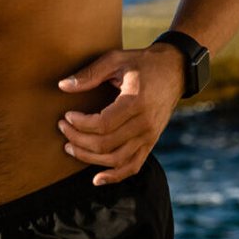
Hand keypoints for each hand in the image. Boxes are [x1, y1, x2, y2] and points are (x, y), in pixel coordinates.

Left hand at [55, 44, 181, 183]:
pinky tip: (96, 179)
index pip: (102, 125)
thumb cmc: (143, 63)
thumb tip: (63, 86)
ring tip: (70, 147)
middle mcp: (145, 124)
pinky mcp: (151, 143)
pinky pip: (132, 166)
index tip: (66, 116)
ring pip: (116, 159)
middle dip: (78, 140)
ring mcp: (149, 136)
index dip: (79, 124)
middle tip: (62, 128)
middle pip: (105, 144)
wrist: (175, 70)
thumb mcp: (116, 60)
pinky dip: (114, 176)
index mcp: (136, 102)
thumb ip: (89, 74)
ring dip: (89, 158)